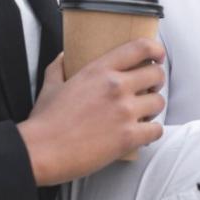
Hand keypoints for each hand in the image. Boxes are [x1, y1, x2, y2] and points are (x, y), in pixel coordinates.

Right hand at [18, 38, 165, 185]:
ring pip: (159, 102)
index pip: (139, 47)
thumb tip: (63, 56)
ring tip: (142, 114)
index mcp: (99, 70)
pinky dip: (152, 132)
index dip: (155, 49)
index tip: (157, 56)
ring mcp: (124, 111)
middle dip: (155, 82)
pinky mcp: (128, 137)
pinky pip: (157, 130)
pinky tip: (142, 134)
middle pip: (156, 74)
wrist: (41, 151)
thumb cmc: (45, 121)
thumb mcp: (51, 85)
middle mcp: (116, 86)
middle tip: (148, 90)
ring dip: (153, 109)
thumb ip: (60, 67)